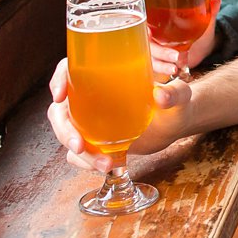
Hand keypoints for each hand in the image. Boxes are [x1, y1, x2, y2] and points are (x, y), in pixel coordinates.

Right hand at [46, 58, 193, 172]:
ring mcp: (89, 120)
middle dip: (64, 129)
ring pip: (67, 134)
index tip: (60, 96)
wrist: (175, 124)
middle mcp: (90, 96)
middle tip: (79, 145)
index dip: (58, 80)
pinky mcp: (94, 140)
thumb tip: (160, 95)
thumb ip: (174, 93)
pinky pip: (78, 153)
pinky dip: (85, 162)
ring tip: (104, 165)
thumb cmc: (175, 102)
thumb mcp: (179, 95)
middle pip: (60, 110)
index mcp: (104, 74)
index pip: (69, 70)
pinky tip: (106, 167)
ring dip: (78, 153)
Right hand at [148, 0, 221, 78]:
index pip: (142, 0)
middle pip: (142, 30)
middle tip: (154, 36)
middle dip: (148, 34)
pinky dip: (162, 68)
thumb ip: (209, 11)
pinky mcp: (155, 59)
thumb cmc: (196, 29)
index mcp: (159, 14)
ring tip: (177, 61)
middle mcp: (151, 28)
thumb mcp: (204, 20)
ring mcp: (151, 45)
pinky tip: (173, 70)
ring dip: (161, 56)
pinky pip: (153, 64)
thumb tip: (216, 0)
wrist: (200, 49)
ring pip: (148, 50)